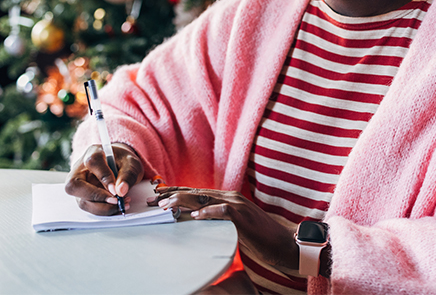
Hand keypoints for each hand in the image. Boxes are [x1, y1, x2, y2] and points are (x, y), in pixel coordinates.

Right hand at [65, 143, 143, 214]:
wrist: (119, 165)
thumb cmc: (123, 161)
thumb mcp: (131, 163)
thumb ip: (128, 174)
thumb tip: (121, 191)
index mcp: (93, 153)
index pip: (93, 163)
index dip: (104, 177)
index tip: (116, 190)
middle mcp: (80, 170)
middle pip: (74, 186)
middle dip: (96, 197)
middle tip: (116, 201)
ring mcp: (79, 185)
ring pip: (81, 201)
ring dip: (102, 207)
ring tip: (122, 204)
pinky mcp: (83, 197)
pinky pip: (89, 207)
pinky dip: (104, 210)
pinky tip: (117, 207)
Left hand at [149, 186, 298, 271]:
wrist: (283, 243)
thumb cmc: (258, 238)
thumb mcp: (233, 226)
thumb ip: (217, 219)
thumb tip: (195, 220)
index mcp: (227, 198)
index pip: (196, 192)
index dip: (175, 192)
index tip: (157, 195)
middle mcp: (230, 197)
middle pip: (196, 192)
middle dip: (171, 195)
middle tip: (152, 200)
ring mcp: (237, 205)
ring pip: (205, 198)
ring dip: (183, 201)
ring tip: (165, 206)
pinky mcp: (243, 217)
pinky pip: (223, 212)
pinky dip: (208, 212)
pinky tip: (195, 215)